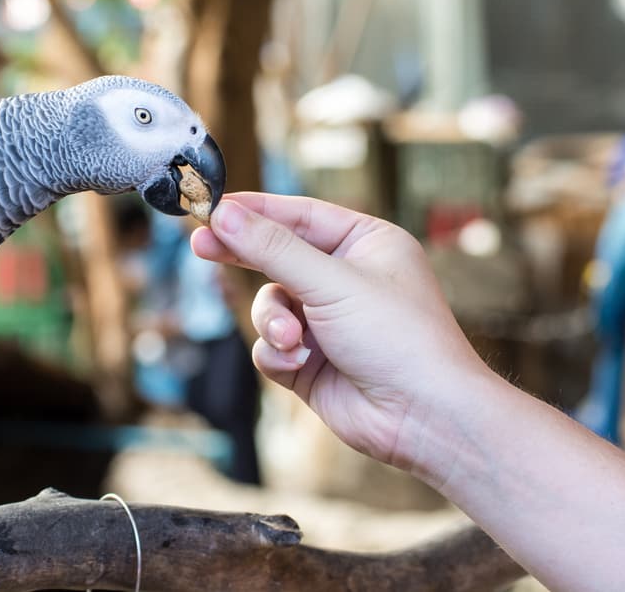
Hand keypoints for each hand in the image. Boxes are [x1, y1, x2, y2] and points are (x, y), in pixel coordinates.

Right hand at [190, 193, 485, 467]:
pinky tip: (301, 365)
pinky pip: (271, 345)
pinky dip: (279, 354)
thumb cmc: (398, 338)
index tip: (211, 206)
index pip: (299, 215)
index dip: (254, 210)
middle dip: (244, 256)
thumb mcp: (332, 282)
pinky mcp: (311, 360)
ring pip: (269, 306)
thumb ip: (273, 249)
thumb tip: (224, 214)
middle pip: (276, 256)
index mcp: (365, 244)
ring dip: (273, 323)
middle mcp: (345, 278)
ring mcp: (326, 321)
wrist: (423, 418)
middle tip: (201, 246)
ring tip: (292, 341)